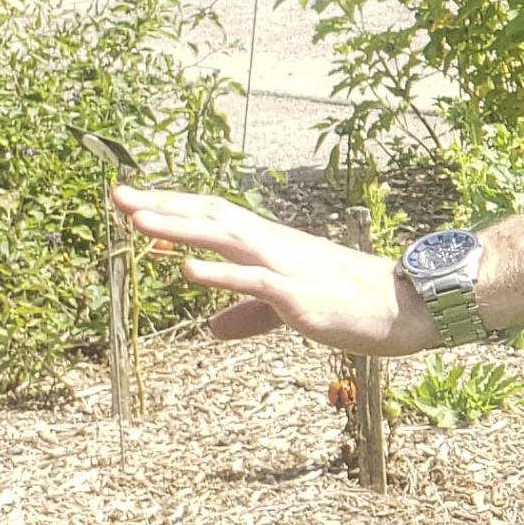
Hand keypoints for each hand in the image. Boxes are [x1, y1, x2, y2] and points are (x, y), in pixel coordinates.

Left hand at [111, 186, 432, 354]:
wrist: (407, 308)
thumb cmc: (352, 304)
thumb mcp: (289, 309)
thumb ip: (247, 315)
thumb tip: (210, 330)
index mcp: (271, 245)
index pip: (215, 215)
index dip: (174, 206)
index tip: (131, 199)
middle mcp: (274, 246)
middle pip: (212, 216)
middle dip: (163, 205)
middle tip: (116, 195)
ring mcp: (287, 267)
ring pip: (226, 239)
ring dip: (181, 228)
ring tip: (137, 220)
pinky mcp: (299, 295)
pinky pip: (254, 281)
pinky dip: (219, 275)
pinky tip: (188, 270)